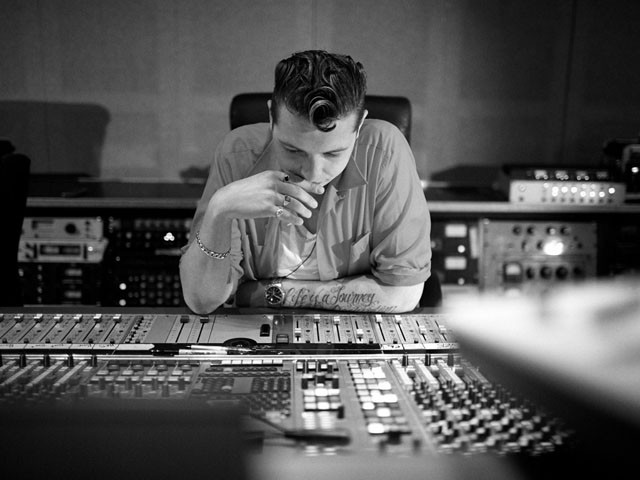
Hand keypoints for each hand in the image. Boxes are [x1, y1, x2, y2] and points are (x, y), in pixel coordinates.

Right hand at [209, 170, 323, 224]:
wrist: (227, 200)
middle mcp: (273, 183)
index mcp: (273, 174)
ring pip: (294, 203)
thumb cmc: (244, 192)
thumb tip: (290, 191)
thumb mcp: (260, 181)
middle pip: (298, 190)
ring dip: (303, 210)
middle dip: (309, 198)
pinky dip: (294, 218)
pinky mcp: (267, 208)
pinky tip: (298, 222)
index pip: (295, 180)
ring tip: (308, 215)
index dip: (309, 185)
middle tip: (315, 205)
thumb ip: (275, 183)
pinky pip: (285, 214)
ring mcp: (271, 196)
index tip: (319, 189)